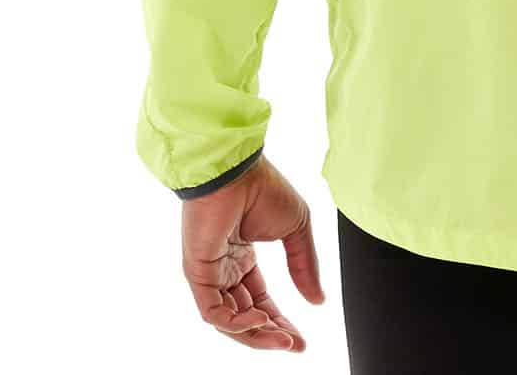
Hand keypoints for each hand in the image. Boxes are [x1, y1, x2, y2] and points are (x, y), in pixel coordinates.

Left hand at [181, 152, 325, 350]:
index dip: (281, 321)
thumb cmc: (264, 188)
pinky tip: (261, 319)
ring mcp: (210, 273)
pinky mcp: (198, 273)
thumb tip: (318, 301)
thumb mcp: (297, 229)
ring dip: (257, 334)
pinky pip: (213, 312)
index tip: (301, 340)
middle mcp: (225, 269)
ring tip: (283, 339)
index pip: (261, 301)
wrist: (238, 169)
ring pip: (229, 321)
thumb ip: (305, 265)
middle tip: (294, 346)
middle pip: (246, 316)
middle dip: (270, 335)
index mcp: (244, 257)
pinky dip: (237, 323)